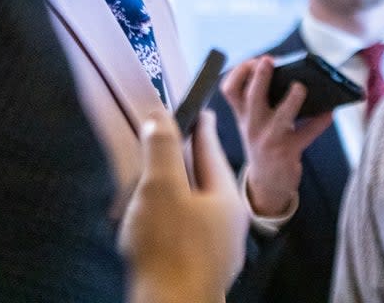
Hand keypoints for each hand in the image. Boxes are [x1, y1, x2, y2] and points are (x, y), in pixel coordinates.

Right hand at [119, 110, 246, 302]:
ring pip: (196, 208)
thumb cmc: (169, 251)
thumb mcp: (162, 189)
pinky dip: (171, 220)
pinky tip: (155, 225)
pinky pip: (186, 234)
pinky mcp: (199, 270)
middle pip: (206, 180)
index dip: (202, 129)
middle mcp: (229, 224)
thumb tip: (160, 118)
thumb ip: (162, 151)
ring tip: (156, 183)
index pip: (212, 151)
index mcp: (227, 198)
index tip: (200, 113)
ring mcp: (217, 250)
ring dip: (176, 193)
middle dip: (186, 162)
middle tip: (172, 143)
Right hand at [220, 56, 333, 215]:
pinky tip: (329, 112)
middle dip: (260, 76)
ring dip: (293, 99)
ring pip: (281, 116)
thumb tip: (291, 75)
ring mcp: (270, 140)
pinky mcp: (289, 152)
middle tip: (269, 60)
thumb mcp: (253, 124)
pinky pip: (308, 132)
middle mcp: (253, 126)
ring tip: (300, 87)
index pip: (230, 90)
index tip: (254, 61)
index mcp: (243, 116)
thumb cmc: (265, 143)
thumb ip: (261, 101)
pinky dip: (321, 120)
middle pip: (251, 97)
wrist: (267, 184)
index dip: (239, 72)